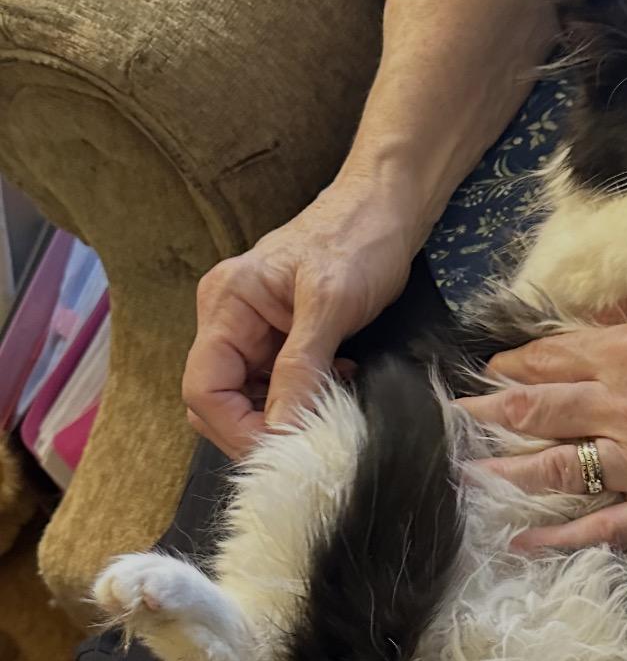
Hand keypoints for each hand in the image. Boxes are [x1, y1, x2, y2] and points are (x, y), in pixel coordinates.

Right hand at [182, 178, 416, 456]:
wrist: (388, 207)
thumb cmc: (358, 238)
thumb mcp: (331, 304)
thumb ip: (302, 368)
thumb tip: (282, 431)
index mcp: (226, 305)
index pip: (204, 389)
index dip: (238, 430)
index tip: (283, 452)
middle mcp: (230, 320)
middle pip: (220, 402)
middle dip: (260, 430)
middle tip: (310, 441)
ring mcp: (255, 331)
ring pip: (251, 400)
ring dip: (286, 417)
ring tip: (330, 409)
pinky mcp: (283, 339)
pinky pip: (279, 387)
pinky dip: (304, 400)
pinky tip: (337, 388)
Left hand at [458, 297, 626, 550]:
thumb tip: (606, 304)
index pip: (553, 357)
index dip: (514, 364)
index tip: (493, 368)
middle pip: (538, 410)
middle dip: (490, 411)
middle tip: (459, 414)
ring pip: (557, 468)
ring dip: (505, 470)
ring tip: (468, 470)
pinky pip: (603, 529)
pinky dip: (559, 539)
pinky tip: (522, 544)